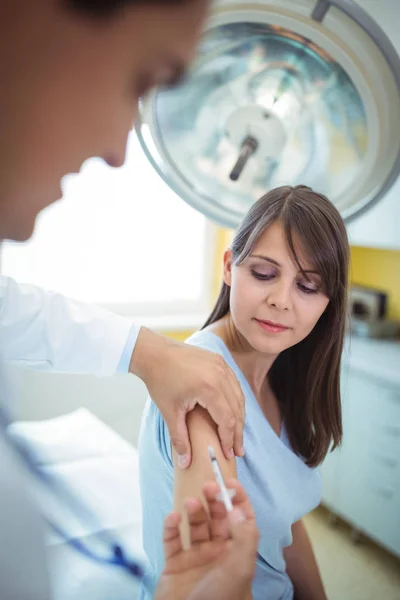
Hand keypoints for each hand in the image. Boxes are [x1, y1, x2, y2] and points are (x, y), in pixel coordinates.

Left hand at [130, 328, 244, 466]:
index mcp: (209, 388)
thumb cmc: (160, 381)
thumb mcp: (169, 412)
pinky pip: (234, 384)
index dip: (229, 440)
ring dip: (239, 416)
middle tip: (238, 450)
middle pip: (237, 410)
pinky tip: (232, 413)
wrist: (154, 353)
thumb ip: (180, 439)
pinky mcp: (220, 360)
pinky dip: (236, 400)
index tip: (229, 455)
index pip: (227, 420)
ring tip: (236, 435)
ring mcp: (222, 365)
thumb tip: (186, 464)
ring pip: (239, 396)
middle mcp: (220, 375)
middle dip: (238, 432)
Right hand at [154, 479, 258, 599]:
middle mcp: (218, 554)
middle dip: (214, 500)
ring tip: (189, 503)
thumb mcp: (240, 568)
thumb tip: (238, 508)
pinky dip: (171, 527)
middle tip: (207, 486)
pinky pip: (172, 540)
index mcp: (237, 555)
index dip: (237, 499)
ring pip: (195, 526)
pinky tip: (173, 517)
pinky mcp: (174, 565)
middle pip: (217, 518)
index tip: (230, 481)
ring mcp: (195, 558)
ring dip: (193, 511)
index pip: (241, 520)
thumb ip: (244, 536)